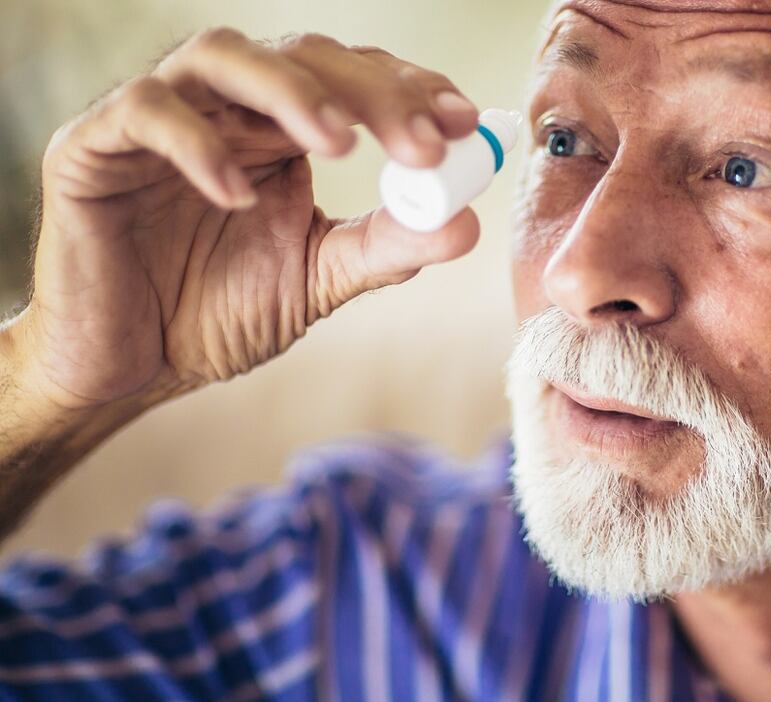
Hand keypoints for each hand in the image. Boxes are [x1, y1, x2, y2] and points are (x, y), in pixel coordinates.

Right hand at [16, 28, 482, 412]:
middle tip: (423, 142)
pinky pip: (145, 112)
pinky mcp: (94, 145)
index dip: (409, 88)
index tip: (464, 122)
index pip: (352, 79)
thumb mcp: (317, 278)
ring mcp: (160, 119)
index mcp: (280, 131)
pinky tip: (240, 194)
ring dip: (292, 91)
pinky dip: (197, 144)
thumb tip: (466, 225)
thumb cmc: (215, 313)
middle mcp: (226, 108)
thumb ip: (385, 248)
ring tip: (341, 144)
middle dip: (372, 93)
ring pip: (223, 55)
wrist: (129, 367)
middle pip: (303, 57)